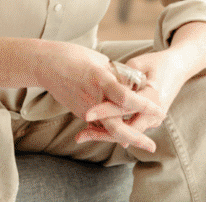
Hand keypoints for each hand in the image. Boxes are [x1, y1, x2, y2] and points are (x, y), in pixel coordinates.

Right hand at [36, 42, 161, 151]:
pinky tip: (126, 136)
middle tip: (152, 147)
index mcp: (101, 81)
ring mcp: (85, 109)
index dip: (144, 106)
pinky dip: (113, 131)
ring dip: (126, 138)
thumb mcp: (102, 62)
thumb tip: (134, 87)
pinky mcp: (80, 112)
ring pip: (108, 130)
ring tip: (143, 142)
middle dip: (135, 138)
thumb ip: (118, 77)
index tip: (159, 110)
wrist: (46, 65)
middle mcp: (94, 100)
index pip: (126, 99)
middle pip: (116, 127)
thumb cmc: (76, 57)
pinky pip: (99, 125)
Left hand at [75, 49, 187, 151]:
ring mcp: (155, 119)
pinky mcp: (152, 120)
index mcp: (153, 96)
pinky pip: (132, 129)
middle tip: (80, 136)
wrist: (180, 67)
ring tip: (84, 135)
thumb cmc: (158, 62)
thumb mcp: (139, 64)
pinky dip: (115, 131)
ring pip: (128, 134)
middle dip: (102, 134)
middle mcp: (156, 112)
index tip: (86, 113)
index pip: (125, 106)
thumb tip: (101, 88)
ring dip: (106, 135)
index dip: (105, 111)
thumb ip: (121, 77)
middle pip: (126, 129)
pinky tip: (95, 130)